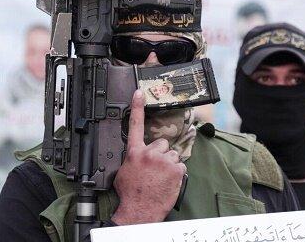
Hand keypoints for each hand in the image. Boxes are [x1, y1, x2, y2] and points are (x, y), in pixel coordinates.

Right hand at [111, 89, 185, 224]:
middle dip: (161, 154)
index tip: (140, 93)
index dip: (137, 107)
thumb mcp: (124, 172)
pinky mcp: (176, 169)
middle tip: (156, 169)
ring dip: (170, 164)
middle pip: (162, 143)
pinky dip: (177, 173)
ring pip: (172, 155)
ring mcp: (164, 160)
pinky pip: (180, 166)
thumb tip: (137, 156)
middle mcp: (149, 153)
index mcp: (135, 152)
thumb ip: (132, 159)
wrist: (139, 211)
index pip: (135, 125)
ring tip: (161, 177)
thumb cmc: (131, 194)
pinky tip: (168, 181)